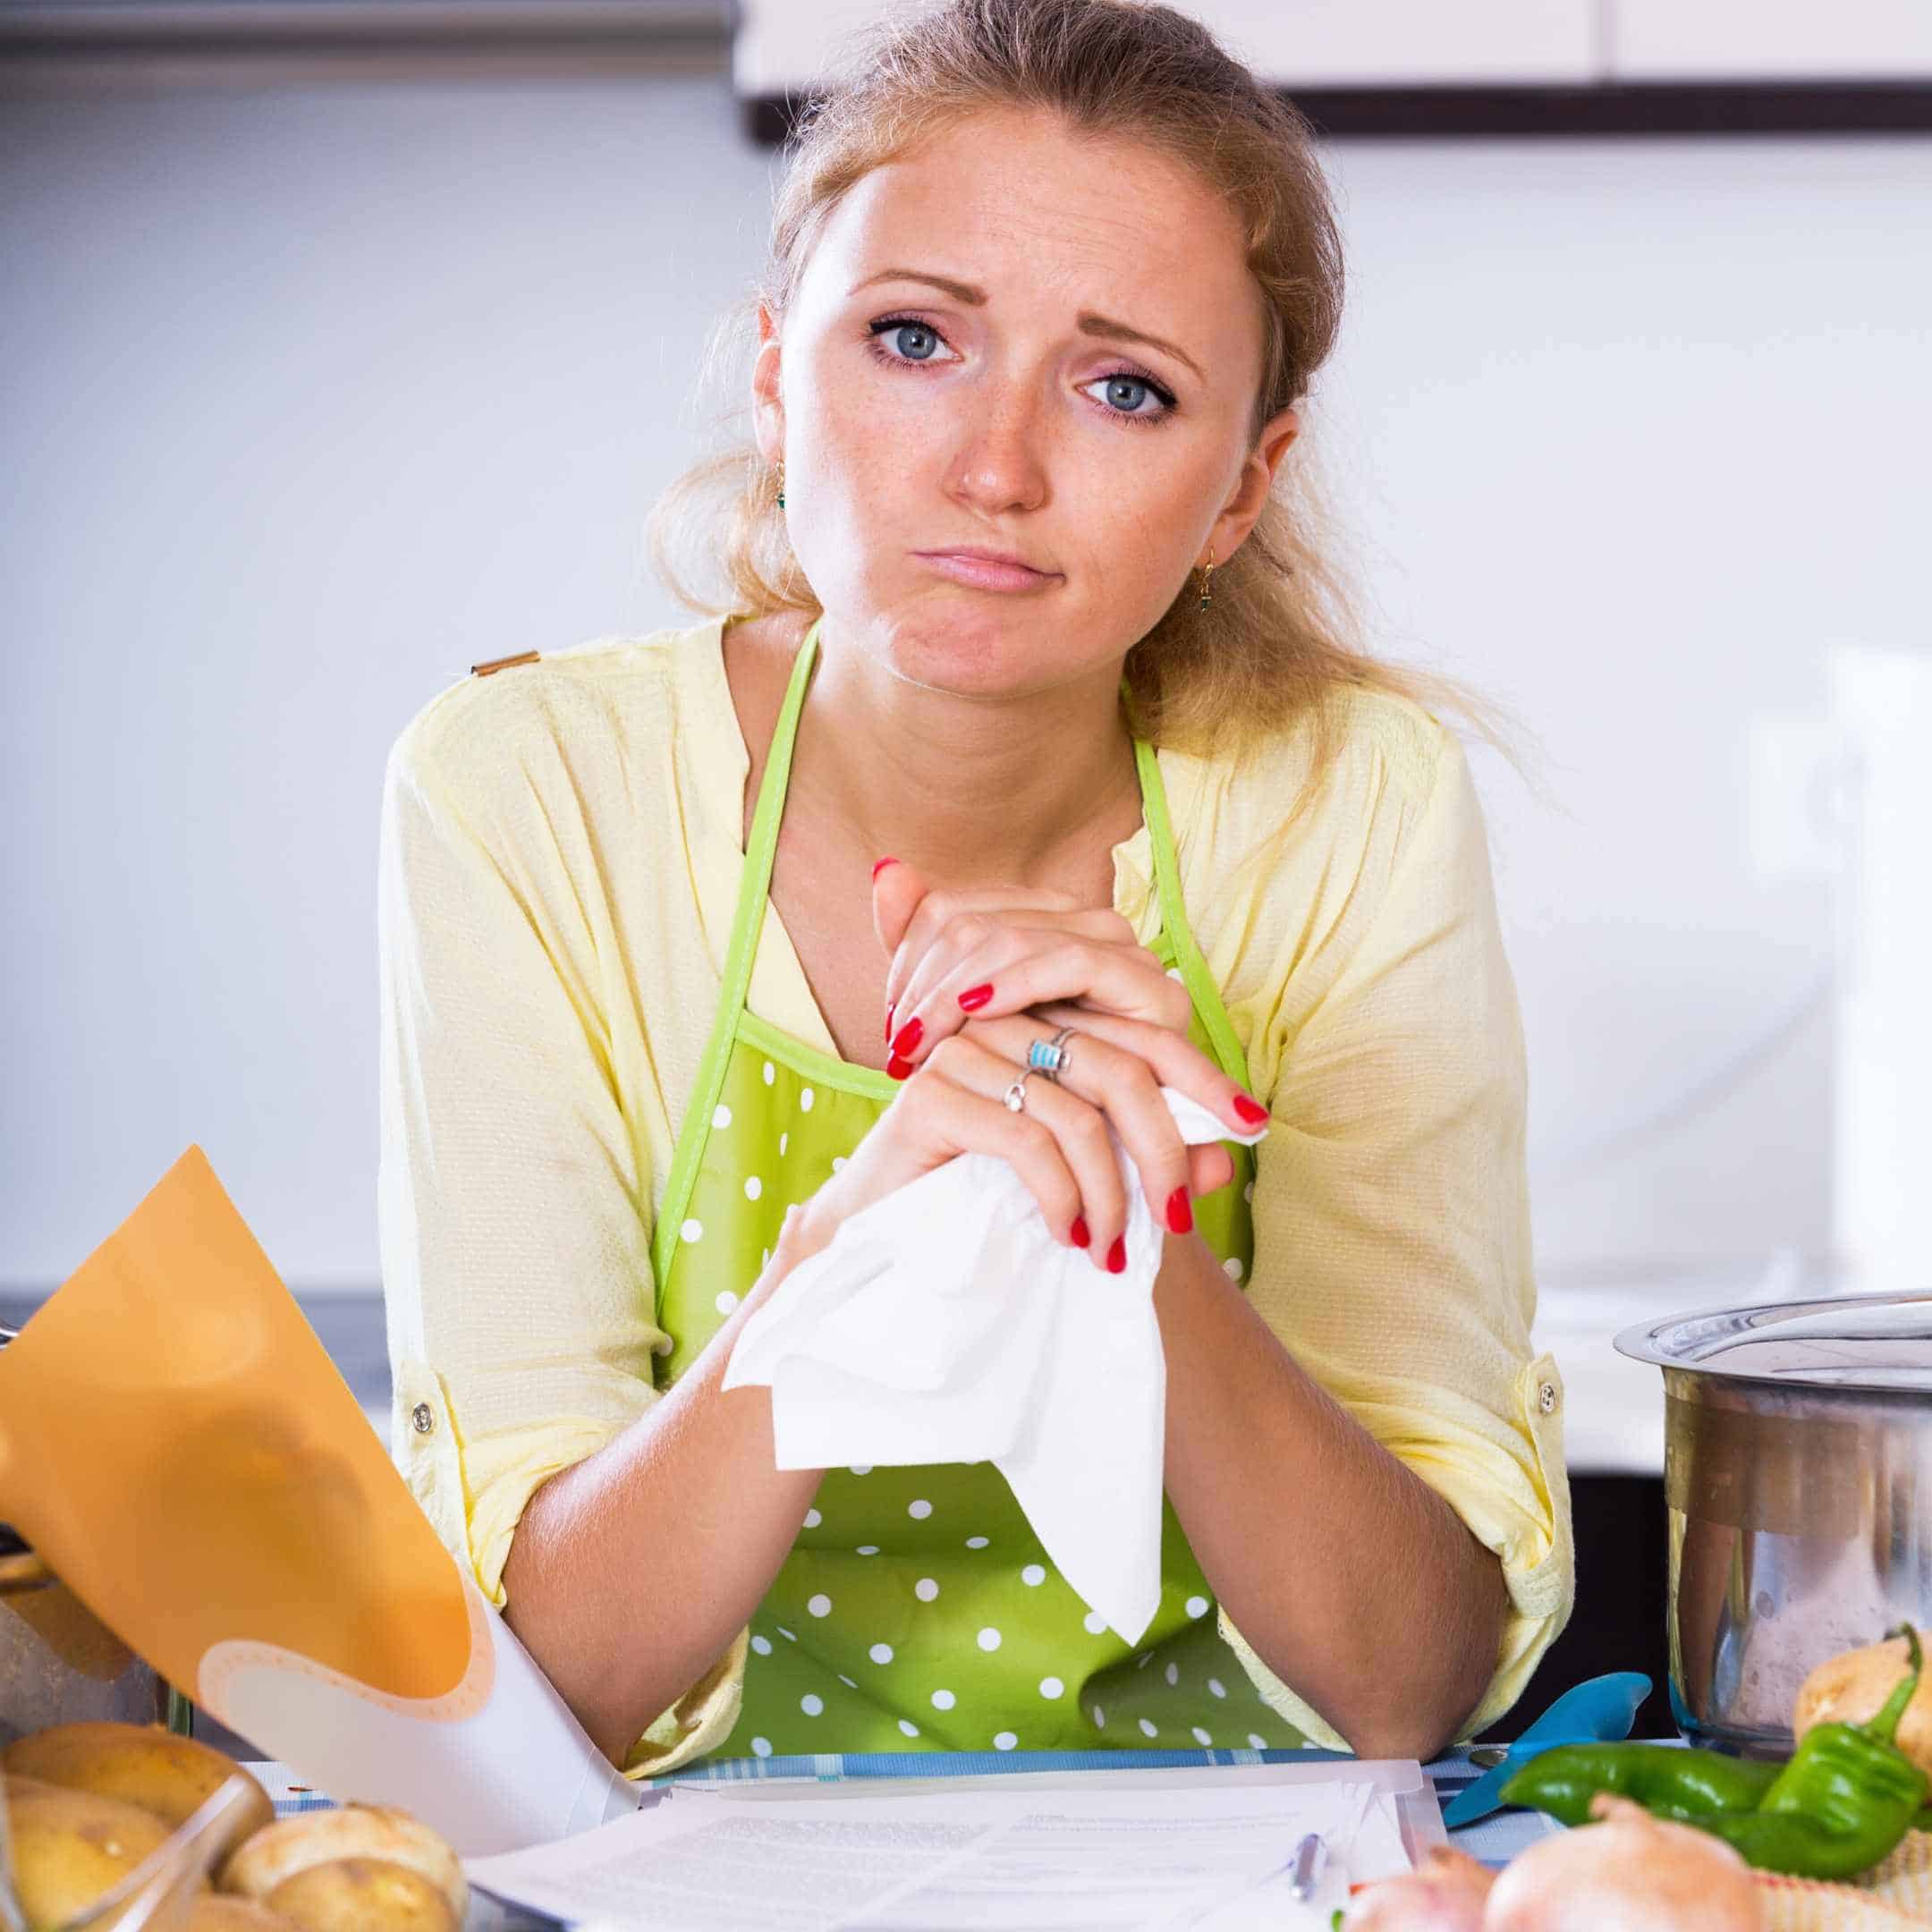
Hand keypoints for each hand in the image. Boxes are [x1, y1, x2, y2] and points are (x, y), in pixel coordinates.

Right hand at [785, 858, 1269, 1271]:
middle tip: (1176, 1220)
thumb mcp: (1087, 1180)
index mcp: (1049, 1020)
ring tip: (1111, 1247)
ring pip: (1079, 1110)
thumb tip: (1227, 1159)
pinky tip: (1066, 1232)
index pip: (1144, 1034)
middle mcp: (1009, 1018)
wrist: (885, 1238)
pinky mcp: (933, 1091)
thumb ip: (1153, 1161)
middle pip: (1121, 1068)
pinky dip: (1063, 1194)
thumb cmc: (989, 1202)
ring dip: (1111, 1192)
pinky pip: (1029, 1137)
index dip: (1203, 1077)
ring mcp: (967, 1047)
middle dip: (1163, 1151)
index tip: (1252, 1125)